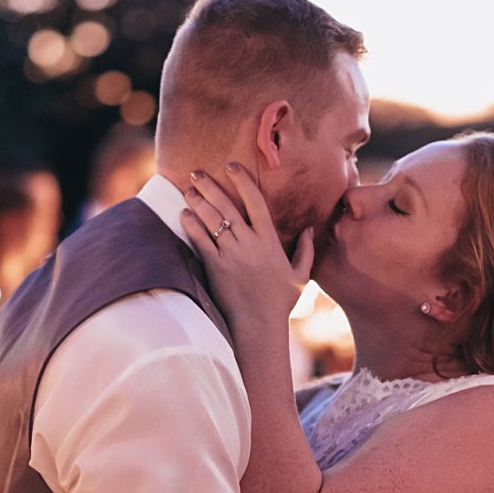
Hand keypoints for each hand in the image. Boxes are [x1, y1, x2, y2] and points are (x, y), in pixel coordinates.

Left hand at [178, 165, 313, 337]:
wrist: (259, 326)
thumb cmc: (279, 303)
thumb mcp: (300, 275)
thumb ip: (305, 250)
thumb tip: (310, 229)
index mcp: (269, 241)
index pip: (255, 201)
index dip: (242, 180)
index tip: (231, 166)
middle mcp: (249, 243)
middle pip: (227, 206)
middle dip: (210, 186)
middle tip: (196, 172)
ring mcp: (231, 254)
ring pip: (212, 220)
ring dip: (198, 202)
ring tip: (187, 190)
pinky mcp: (215, 267)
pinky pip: (200, 240)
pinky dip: (191, 225)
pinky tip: (183, 214)